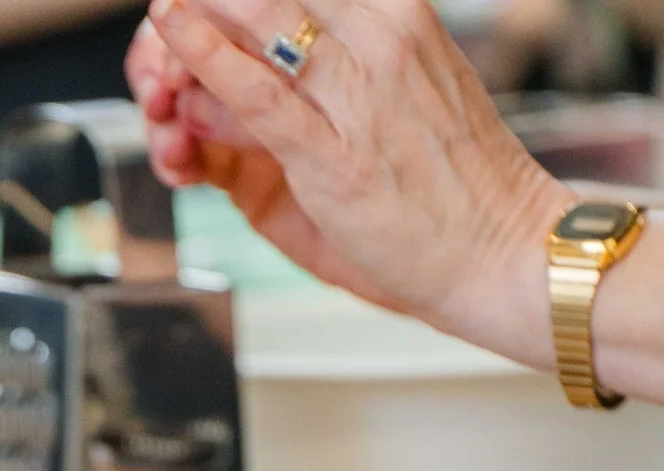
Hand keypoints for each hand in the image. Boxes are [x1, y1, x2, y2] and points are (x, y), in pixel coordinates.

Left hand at [138, 0, 572, 359]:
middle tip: (168, 29)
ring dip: (188, 29)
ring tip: (158, 42)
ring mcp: (359, 93)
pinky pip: (254, 91)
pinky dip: (202, 56)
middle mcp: (382, 36)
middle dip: (209, 1)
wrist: (505, 252)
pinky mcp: (333, 156)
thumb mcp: (405, 89)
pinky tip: (170, 31)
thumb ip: (341, 65)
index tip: (205, 10)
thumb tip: (265, 62)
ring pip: (254, 19)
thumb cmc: (453, 185)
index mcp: (400, 13)